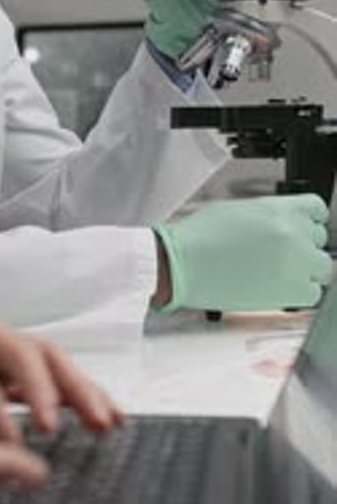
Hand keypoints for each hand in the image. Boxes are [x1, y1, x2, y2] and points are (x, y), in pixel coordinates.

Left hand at [0, 304, 120, 433]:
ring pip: (39, 366)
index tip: (43, 423)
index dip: (30, 378)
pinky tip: (89, 414)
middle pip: (30, 350)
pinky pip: (32, 385)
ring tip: (108, 420)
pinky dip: (64, 398)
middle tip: (97, 421)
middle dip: (69, 384)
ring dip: (77, 389)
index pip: (1, 341)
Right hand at [152, 194, 332, 311]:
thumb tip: (277, 226)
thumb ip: (268, 216)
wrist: (181, 263)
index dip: (309, 224)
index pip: (317, 211)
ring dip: (304, 273)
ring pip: (321, 269)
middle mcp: (293, 232)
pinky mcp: (291, 290)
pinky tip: (277, 291)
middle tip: (282, 259)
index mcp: (280, 208)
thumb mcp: (238, 211)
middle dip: (303, 250)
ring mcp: (296, 261)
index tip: (303, 233)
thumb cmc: (198, 239)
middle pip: (319, 241)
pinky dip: (298, 295)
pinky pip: (312, 295)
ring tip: (278, 277)